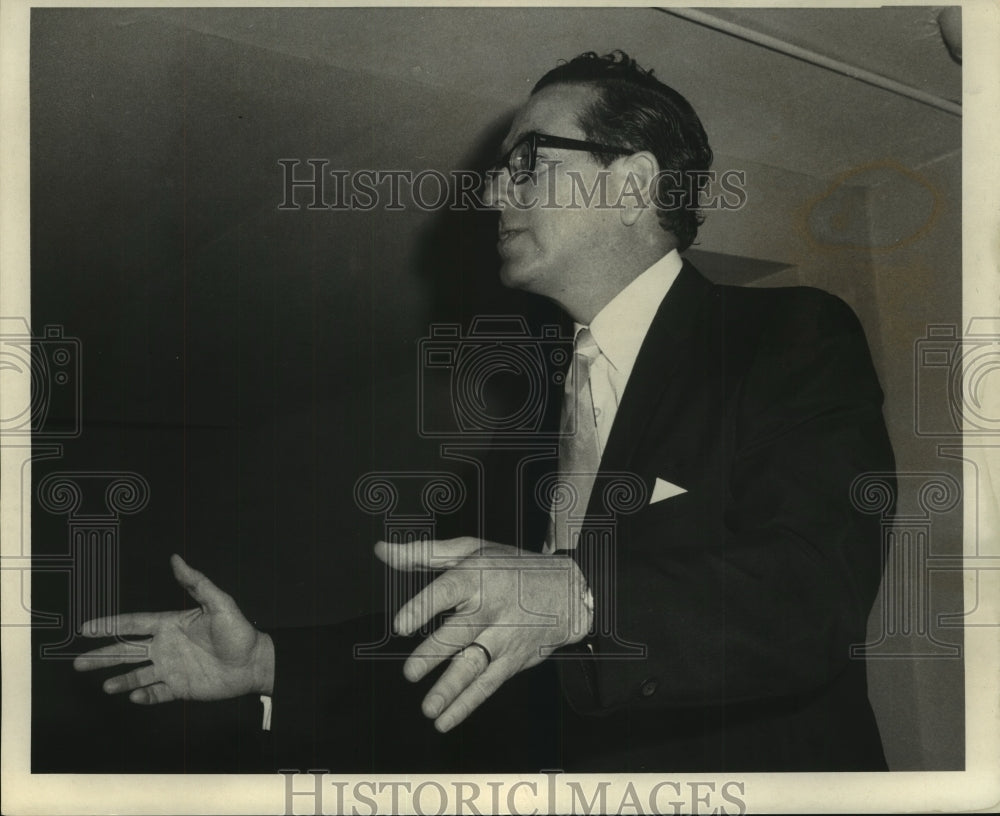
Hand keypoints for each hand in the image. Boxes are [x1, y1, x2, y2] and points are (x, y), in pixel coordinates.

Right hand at [73, 554, 274, 702]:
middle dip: (102, 656)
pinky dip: (145, 696)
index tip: (86, 627)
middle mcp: (166, 646)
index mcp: (171, 625)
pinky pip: (157, 693)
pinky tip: (133, 697)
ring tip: (103, 686)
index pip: (133, 623)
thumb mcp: (219, 602)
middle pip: (127, 651)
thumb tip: (177, 558)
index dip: (109, 625)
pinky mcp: (180, 688)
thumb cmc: (239, 630)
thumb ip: (196, 583)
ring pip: (137, 675)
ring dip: (120, 680)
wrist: (254, 662)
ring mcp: (172, 668)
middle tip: (77, 662)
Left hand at [374, 537, 592, 732]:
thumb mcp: (471, 550)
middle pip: (459, 633)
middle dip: (434, 654)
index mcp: (476, 576)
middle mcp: (490, 608)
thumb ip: (424, 553)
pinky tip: (444, 721)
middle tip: (410, 672)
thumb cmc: (509, 567)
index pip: (447, 592)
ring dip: (450, 689)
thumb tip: (382, 551)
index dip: (423, 607)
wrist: (567, 591)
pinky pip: (487, 685)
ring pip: (474, 665)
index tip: (400, 626)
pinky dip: (466, 705)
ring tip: (428, 708)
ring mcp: (504, 637)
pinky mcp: (513, 660)